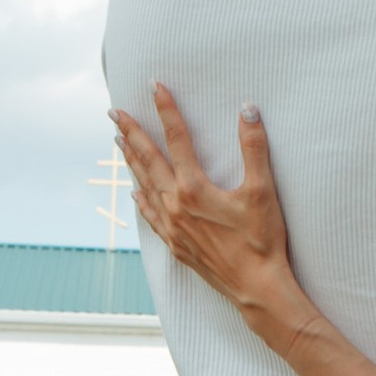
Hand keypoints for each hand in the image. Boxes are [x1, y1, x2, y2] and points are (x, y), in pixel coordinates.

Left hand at [112, 87, 304, 333]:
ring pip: (145, 186)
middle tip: (113, 112)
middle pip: (148, 160)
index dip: (166, 110)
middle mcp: (176, 205)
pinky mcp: (176, 245)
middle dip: (131, 133)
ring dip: (131, 162)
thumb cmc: (262, 241)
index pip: (177, 139)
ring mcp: (173, 227)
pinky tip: (136, 194)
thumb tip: (248, 110)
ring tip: (118, 142)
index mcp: (194, 188)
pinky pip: (151, 217)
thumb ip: (254, 148)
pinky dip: (141, 200)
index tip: (155, 86)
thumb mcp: (262, 191)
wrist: (256, 288)